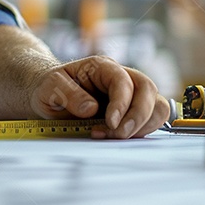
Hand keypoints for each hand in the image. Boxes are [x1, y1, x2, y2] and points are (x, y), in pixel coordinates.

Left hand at [28, 56, 168, 138]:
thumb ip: (68, 94)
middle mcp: (120, 77)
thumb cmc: (49, 88)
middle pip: (147, 89)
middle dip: (138, 115)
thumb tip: (91, 108)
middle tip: (118, 134)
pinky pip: (150, 120)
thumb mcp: (49, 88)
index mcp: (101, 67)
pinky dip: (141, 131)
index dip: (121, 103)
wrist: (48, 95)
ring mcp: (129, 94)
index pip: (123, 80)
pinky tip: (118, 137)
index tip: (110, 123)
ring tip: (115, 137)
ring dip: (142, 125)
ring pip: (156, 105)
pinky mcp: (131, 111)